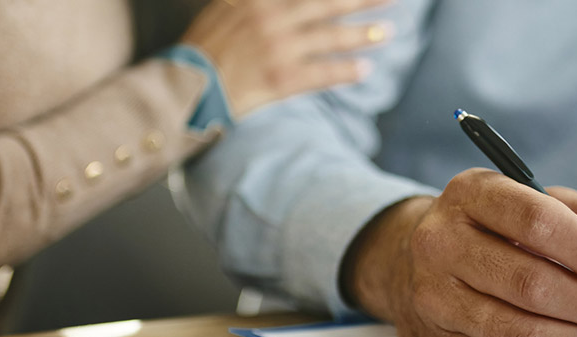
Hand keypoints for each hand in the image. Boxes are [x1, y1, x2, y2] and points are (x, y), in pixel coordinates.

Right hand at [181, 0, 391, 119]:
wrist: (187, 87)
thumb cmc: (204, 46)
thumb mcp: (226, 6)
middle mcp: (273, 18)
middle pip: (329, 4)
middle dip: (364, 0)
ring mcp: (280, 48)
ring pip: (331, 37)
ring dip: (363, 34)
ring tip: (388, 32)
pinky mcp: (282, 78)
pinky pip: (323, 73)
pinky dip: (346, 70)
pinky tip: (365, 69)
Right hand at [345, 169, 576, 336]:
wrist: (422, 262)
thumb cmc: (501, 230)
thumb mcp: (546, 201)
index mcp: (471, 193)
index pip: (538, 221)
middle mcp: (440, 241)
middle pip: (531, 283)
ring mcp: (431, 295)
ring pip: (520, 331)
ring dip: (574, 334)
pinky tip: (557, 336)